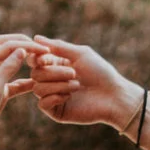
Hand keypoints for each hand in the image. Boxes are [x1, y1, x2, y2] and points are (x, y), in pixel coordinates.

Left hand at [0, 34, 35, 147]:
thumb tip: (22, 50)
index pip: (9, 45)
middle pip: (7, 46)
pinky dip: (25, 81)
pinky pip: (14, 82)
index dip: (27, 45)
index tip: (44, 50)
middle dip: (23, 43)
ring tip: (40, 61)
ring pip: (10, 61)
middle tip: (40, 48)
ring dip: (24, 59)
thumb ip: (8, 68)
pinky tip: (37, 83)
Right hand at [21, 39, 141, 134]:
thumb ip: (57, 46)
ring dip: (58, 85)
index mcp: (56, 65)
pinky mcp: (56, 111)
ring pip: (37, 88)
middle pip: (36, 74)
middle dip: (54, 72)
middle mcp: (52, 80)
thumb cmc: (100, 72)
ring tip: (77, 86)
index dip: (38, 59)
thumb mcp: (80, 54)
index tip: (48, 58)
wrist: (114, 96)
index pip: (35, 61)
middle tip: (74, 73)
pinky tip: (68, 97)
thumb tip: (36, 38)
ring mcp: (53, 96)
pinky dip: (54, 98)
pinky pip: (42, 104)